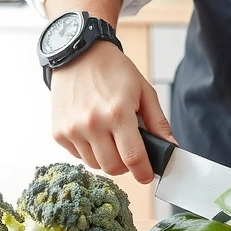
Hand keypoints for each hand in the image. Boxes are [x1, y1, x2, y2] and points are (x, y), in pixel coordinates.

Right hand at [50, 41, 175, 183]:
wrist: (78, 55)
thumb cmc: (113, 71)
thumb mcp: (143, 91)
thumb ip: (158, 123)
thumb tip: (171, 148)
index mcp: (118, 113)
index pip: (133, 158)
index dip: (144, 172)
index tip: (147, 175)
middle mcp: (92, 124)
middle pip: (113, 168)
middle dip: (126, 166)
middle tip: (129, 152)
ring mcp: (72, 130)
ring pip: (95, 165)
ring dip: (107, 158)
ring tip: (110, 137)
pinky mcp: (59, 133)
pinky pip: (79, 156)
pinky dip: (89, 151)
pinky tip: (93, 132)